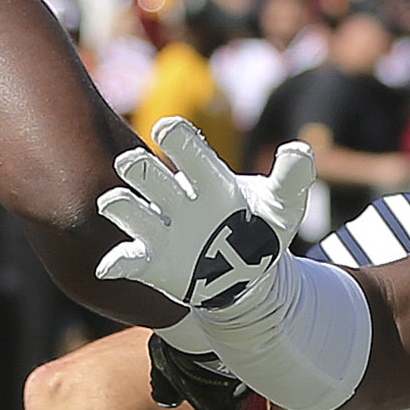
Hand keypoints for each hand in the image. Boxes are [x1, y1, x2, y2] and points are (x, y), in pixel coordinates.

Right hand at [95, 120, 316, 320]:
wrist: (254, 277)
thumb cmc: (262, 230)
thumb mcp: (284, 205)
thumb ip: (292, 176)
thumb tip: (299, 150)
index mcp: (205, 175)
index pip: (182, 144)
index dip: (173, 134)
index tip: (168, 131)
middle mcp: (177, 197)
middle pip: (145, 171)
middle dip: (139, 166)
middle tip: (137, 165)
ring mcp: (162, 229)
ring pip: (128, 208)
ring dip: (120, 204)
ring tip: (116, 204)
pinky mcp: (154, 262)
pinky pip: (127, 259)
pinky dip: (115, 262)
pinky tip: (110, 267)